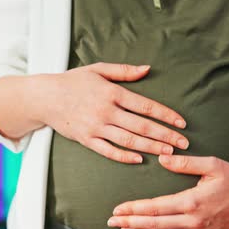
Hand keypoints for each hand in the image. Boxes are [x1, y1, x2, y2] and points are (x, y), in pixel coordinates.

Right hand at [37, 62, 189, 163]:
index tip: (181, 123)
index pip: (146, 106)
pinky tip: (140, 159)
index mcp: (112, 92)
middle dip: (165, 136)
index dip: (166, 115)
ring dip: (150, 147)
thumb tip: (147, 69)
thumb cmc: (73, 81)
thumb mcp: (98, 69)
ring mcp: (96, 127)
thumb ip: (124, 71)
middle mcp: (106, 111)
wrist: (44, 97)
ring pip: (129, 140)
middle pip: (142, 126)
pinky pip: (108, 151)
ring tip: (168, 153)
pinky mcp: (86, 139)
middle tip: (183, 144)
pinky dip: (124, 156)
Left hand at [106, 154, 228, 228]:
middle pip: (154, 225)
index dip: (133, 209)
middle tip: (112, 221)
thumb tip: (162, 159)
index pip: (154, 208)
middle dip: (130, 224)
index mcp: (192, 201)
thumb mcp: (213, 164)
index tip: (117, 209)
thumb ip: (185, 163)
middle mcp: (194, 221)